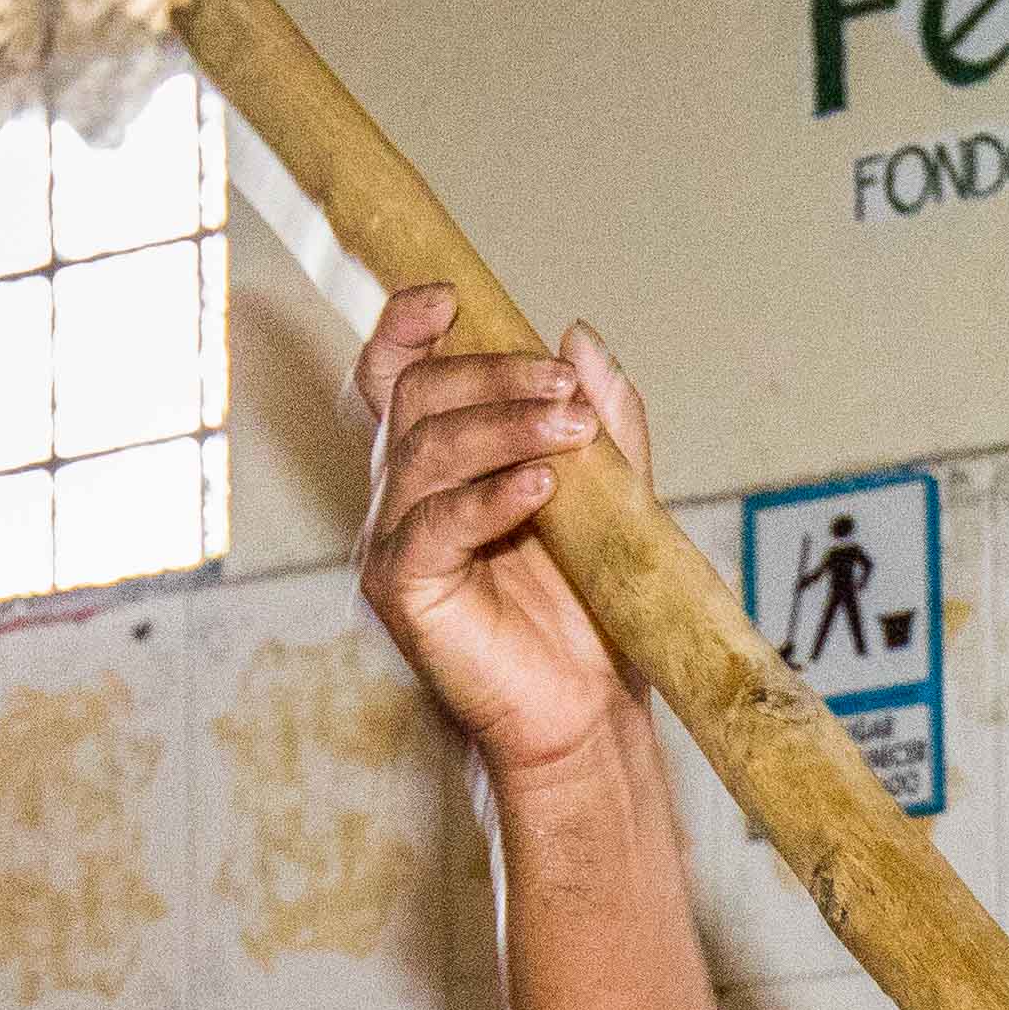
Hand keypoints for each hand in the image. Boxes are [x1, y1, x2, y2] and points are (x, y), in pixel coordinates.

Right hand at [350, 287, 641, 799]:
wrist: (589, 713)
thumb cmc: (591, 611)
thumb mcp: (614, 497)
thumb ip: (603, 420)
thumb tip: (581, 335)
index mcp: (439, 462)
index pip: (396, 373)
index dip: (408, 326)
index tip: (452, 297)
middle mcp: (403, 493)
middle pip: (417, 395)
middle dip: (493, 376)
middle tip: (566, 389)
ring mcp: (394, 539)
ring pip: (425, 449)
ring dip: (503, 426)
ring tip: (573, 433)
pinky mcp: (401, 589)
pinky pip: (433, 526)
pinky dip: (488, 499)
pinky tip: (542, 488)